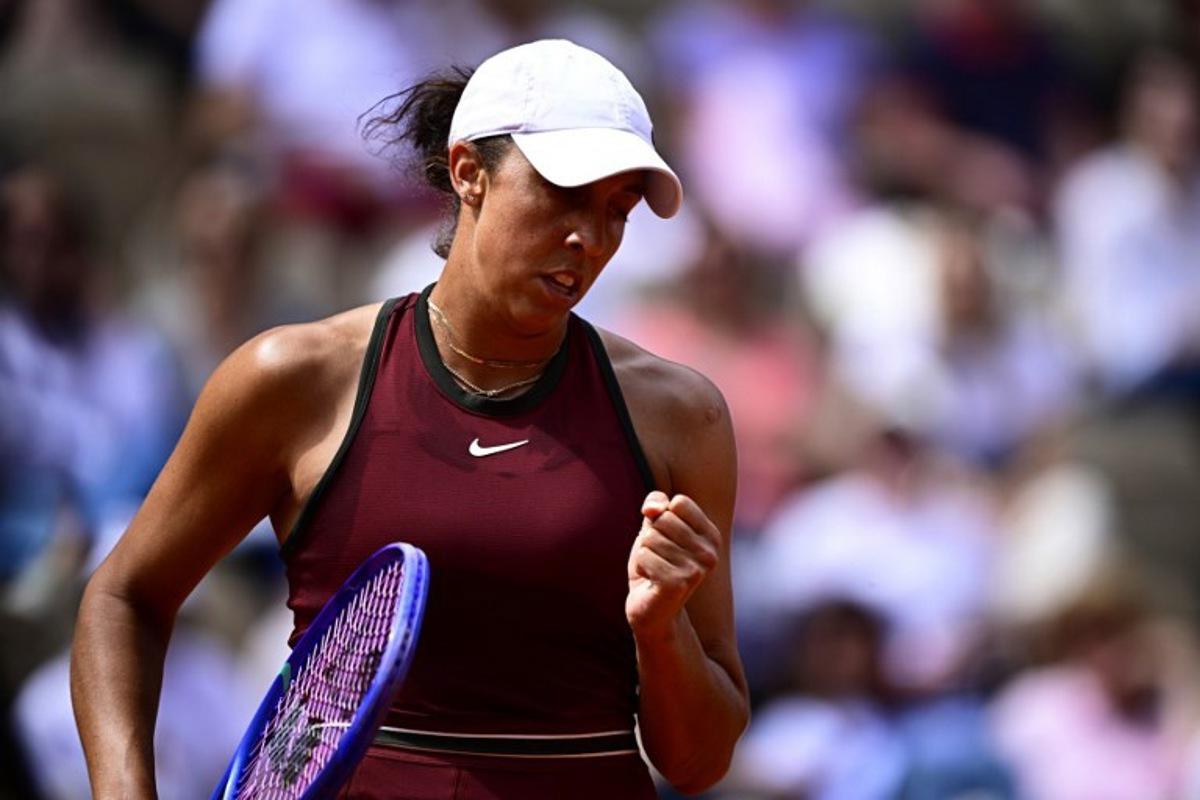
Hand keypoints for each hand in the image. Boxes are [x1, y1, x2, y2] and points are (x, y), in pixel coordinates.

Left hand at [626, 491, 721, 639]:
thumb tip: (652, 508)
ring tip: (655, 570)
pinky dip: (639, 566)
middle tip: (658, 558)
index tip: (666, 539)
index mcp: (711, 536)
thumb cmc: (655, 564)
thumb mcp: (655, 528)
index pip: (679, 502)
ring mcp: (696, 570)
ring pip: (650, 537)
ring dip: (644, 553)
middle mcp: (710, 553)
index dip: (662, 516)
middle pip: (663, 519)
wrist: (652, 610)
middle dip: (650, 536)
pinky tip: (650, 580)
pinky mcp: (678, 583)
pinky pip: (643, 555)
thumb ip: (657, 505)